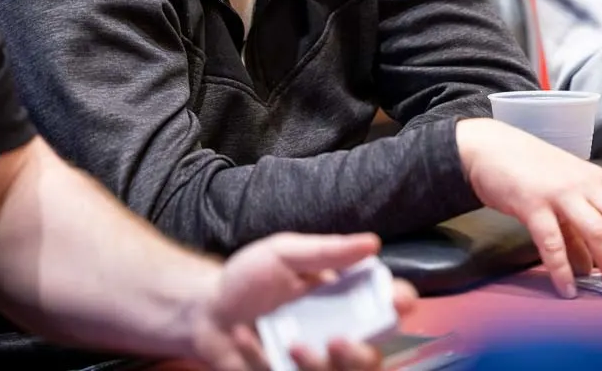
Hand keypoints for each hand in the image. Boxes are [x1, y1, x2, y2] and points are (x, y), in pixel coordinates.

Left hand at [189, 233, 417, 370]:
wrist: (203, 310)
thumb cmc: (247, 279)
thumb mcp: (283, 254)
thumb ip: (325, 251)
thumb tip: (372, 243)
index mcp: (342, 301)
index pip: (384, 306)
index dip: (398, 305)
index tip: (398, 301)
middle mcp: (334, 335)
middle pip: (369, 358)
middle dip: (359, 355)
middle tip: (338, 341)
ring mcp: (310, 364)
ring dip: (318, 365)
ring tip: (293, 346)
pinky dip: (263, 358)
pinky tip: (245, 337)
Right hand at [456, 118, 601, 298]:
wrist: (489, 146)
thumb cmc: (527, 169)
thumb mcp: (562, 192)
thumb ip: (576, 227)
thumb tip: (589, 266)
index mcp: (597, 181)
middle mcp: (585, 185)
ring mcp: (560, 194)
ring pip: (598, 234)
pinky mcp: (532, 205)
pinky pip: (553, 243)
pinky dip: (563, 270)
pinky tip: (568, 289)